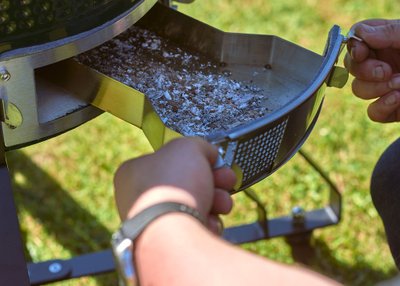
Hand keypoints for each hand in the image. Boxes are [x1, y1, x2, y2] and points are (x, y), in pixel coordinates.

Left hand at [113, 137, 236, 232]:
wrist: (173, 233)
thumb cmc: (173, 186)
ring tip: (222, 204)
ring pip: (192, 206)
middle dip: (213, 181)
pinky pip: (193, 228)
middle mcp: (138, 198)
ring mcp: (152, 223)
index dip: (197, 158)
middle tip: (226, 180)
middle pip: (185, 183)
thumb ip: (200, 145)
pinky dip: (206, 224)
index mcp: (133, 172)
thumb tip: (210, 153)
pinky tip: (209, 223)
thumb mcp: (189, 147)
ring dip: (214, 202)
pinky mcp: (168, 244)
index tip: (215, 161)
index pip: (170, 160)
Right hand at [344, 19, 399, 121]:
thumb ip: (389, 32)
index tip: (363, 53)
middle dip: (364, 70)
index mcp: (388, 42)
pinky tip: (398, 99)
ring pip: (359, 90)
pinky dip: (383, 107)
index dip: (354, 48)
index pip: (357, 41)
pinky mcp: (391, 109)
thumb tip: (360, 33)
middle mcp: (383, 63)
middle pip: (352, 66)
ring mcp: (385, 87)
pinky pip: (373, 112)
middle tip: (386, 71)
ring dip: (376, 88)